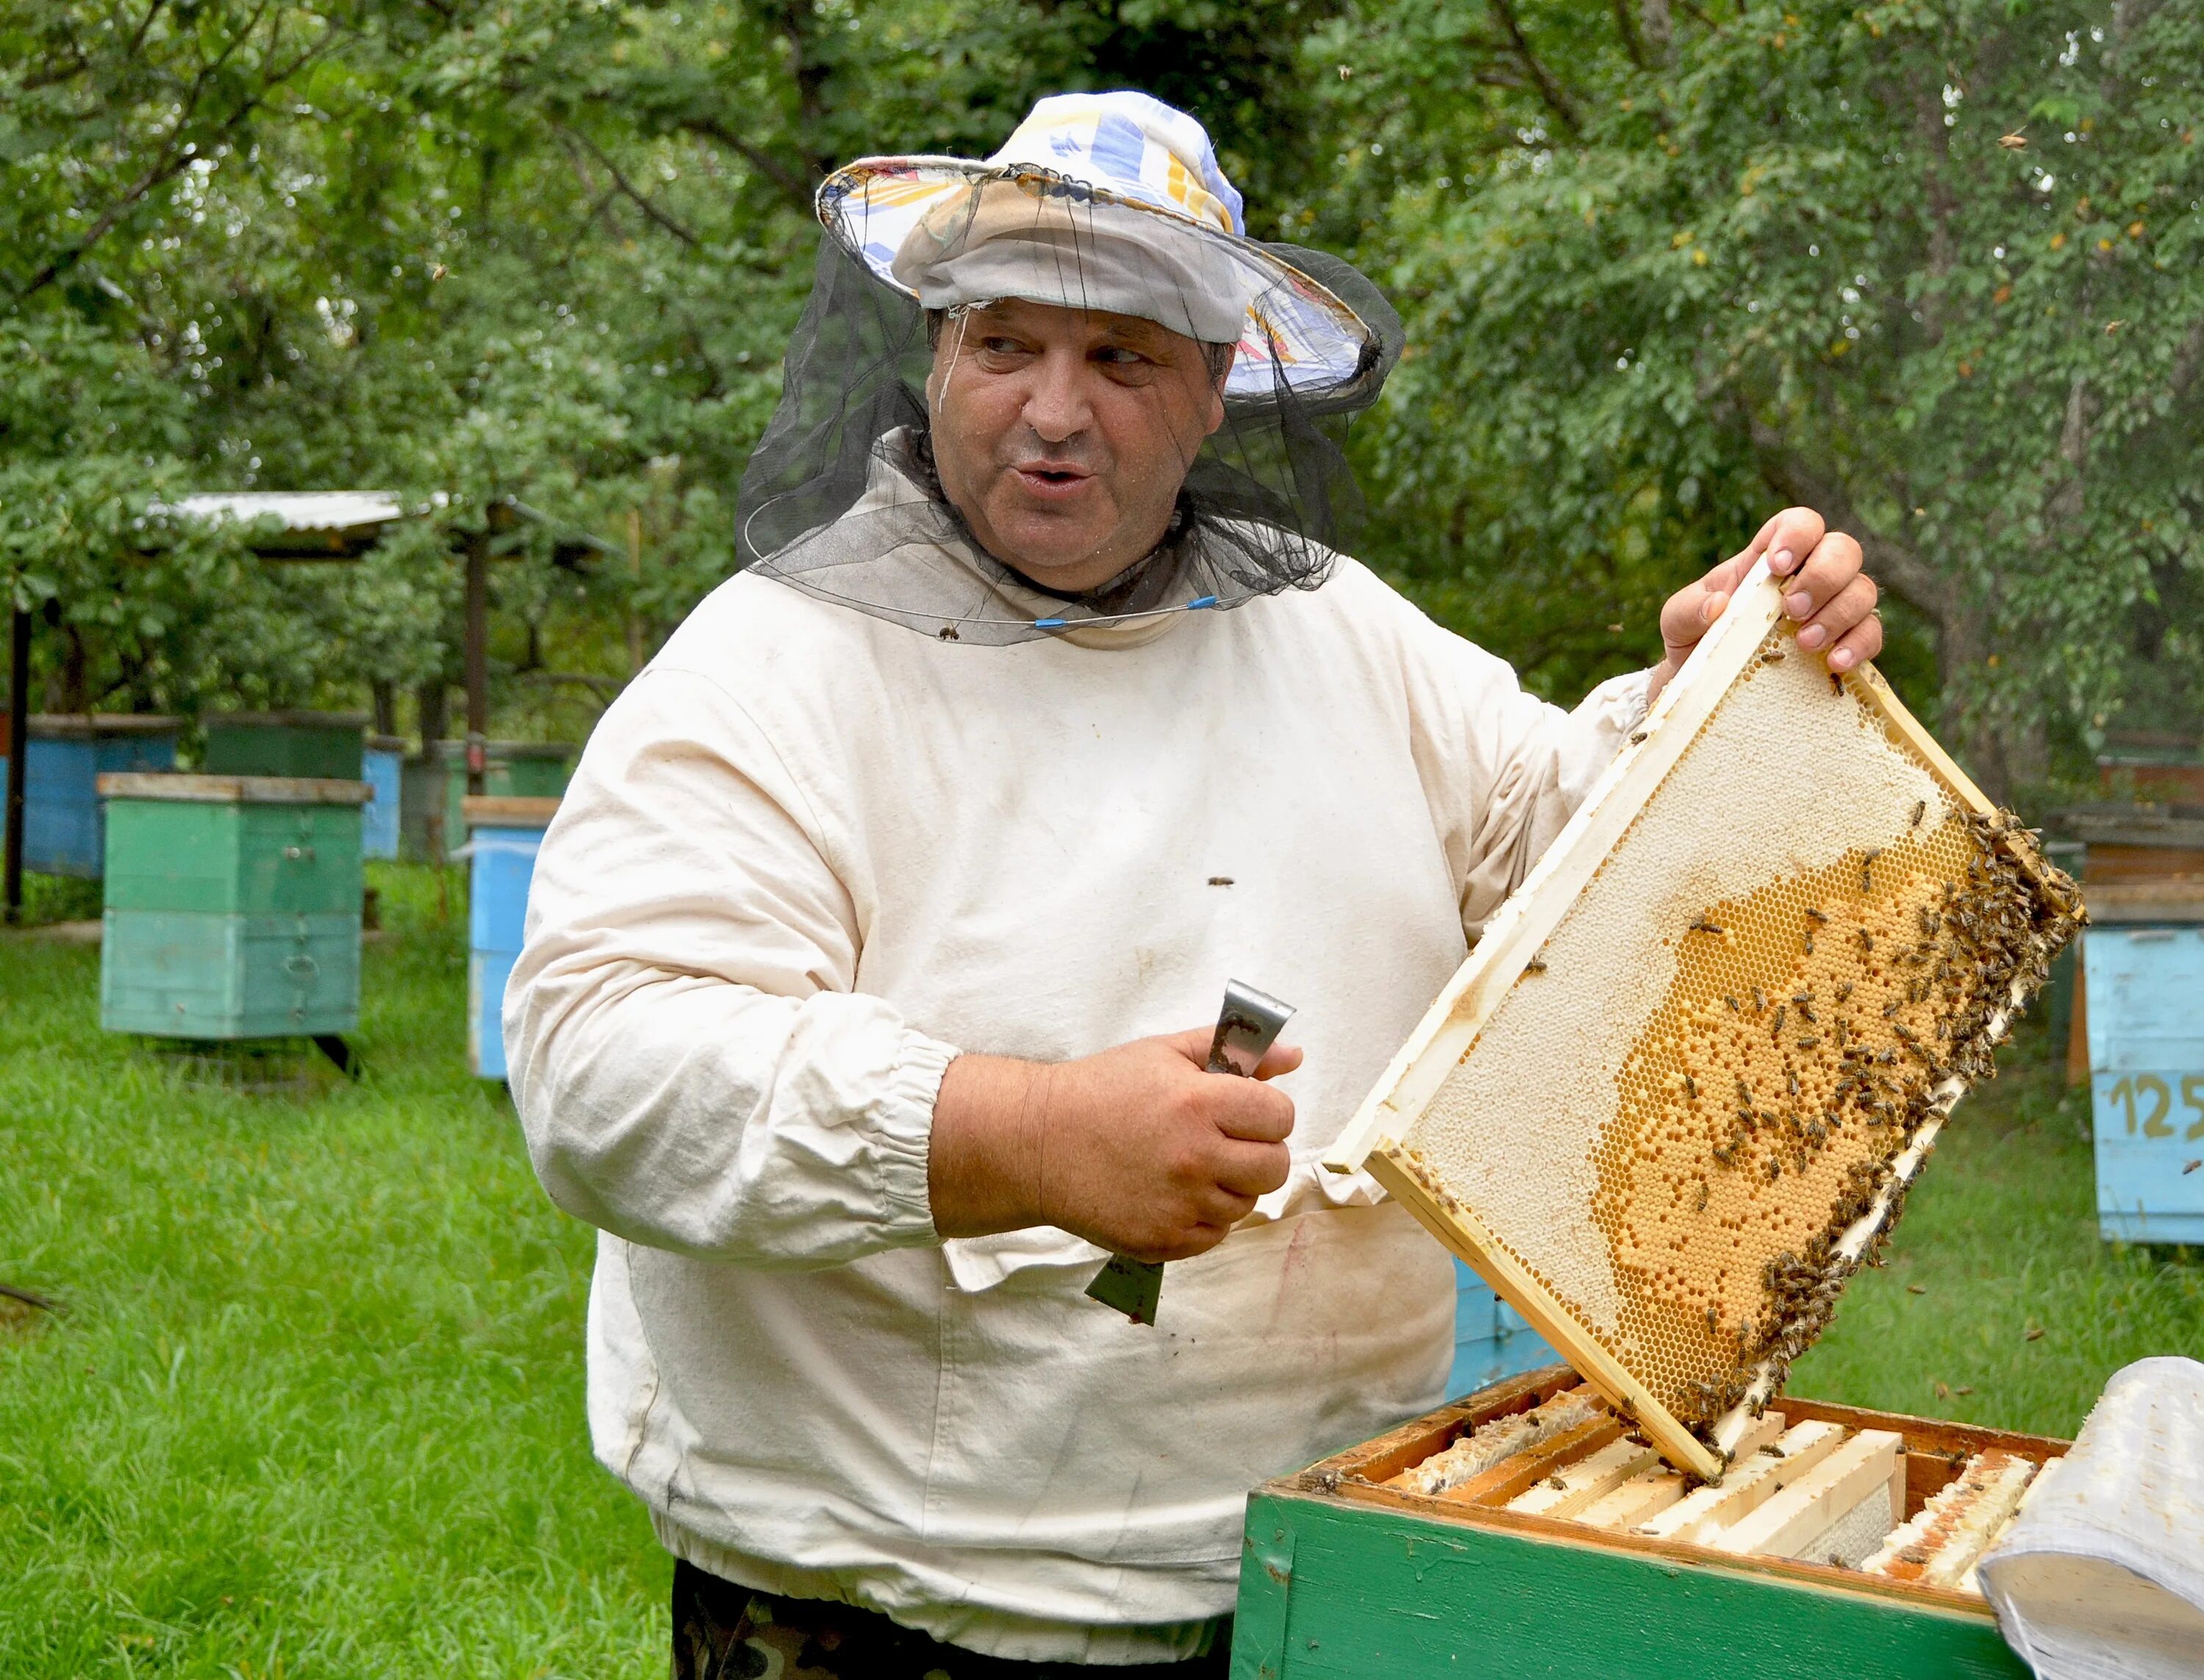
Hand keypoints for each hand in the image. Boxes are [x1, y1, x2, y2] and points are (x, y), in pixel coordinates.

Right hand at [930, 1028, 1300, 1261]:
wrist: (1039, 1143)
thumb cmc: (1102, 1091)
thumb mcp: (1165, 1054)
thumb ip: (1233, 1052)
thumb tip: (1292, 1057)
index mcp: (1200, 1103)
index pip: (1280, 1116)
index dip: (1266, 1112)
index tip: (1244, 1112)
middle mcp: (1195, 1157)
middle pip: (1274, 1166)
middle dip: (1257, 1151)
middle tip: (1224, 1141)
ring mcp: (1180, 1206)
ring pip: (1246, 1204)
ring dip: (1229, 1186)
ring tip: (1189, 1166)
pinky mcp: (1163, 1241)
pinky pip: (1215, 1235)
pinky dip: (1203, 1218)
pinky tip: (1173, 1193)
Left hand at [1645, 507, 1880, 705]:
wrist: (1704, 691)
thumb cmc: (1694, 642)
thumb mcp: (1676, 623)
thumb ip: (1688, 608)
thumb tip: (1717, 605)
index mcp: (1768, 561)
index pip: (1800, 523)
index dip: (1798, 533)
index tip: (1777, 566)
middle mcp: (1807, 577)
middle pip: (1844, 549)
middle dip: (1823, 575)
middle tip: (1792, 610)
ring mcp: (1831, 609)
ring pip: (1864, 589)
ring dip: (1839, 612)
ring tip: (1805, 643)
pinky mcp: (1845, 644)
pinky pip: (1872, 633)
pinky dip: (1860, 644)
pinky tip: (1835, 662)